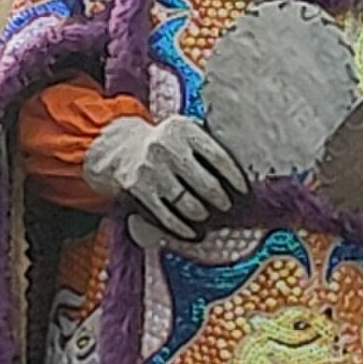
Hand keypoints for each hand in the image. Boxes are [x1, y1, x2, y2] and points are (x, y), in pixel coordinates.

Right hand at [83, 113, 244, 244]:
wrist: (119, 148)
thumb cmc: (163, 143)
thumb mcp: (182, 132)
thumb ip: (205, 144)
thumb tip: (238, 174)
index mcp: (183, 130)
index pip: (218, 157)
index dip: (234, 177)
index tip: (243, 189)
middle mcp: (167, 148)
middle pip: (206, 184)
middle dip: (221, 200)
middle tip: (226, 205)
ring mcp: (152, 170)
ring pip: (188, 204)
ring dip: (202, 215)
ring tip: (207, 217)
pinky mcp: (139, 190)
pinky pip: (167, 217)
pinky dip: (183, 229)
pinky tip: (193, 233)